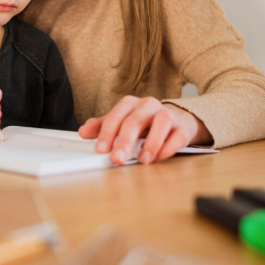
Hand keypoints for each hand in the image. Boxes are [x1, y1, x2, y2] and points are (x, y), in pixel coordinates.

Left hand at [78, 96, 211, 164]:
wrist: (177, 119)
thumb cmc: (144, 122)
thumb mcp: (121, 121)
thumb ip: (101, 126)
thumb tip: (83, 132)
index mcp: (130, 104)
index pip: (115, 116)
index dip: (107, 133)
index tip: (100, 150)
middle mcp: (148, 106)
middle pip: (135, 120)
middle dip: (124, 141)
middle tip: (117, 159)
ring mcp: (167, 115)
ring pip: (161, 122)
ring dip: (151, 143)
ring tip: (142, 160)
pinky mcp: (182, 128)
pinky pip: (177, 136)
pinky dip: (168, 148)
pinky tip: (158, 158)